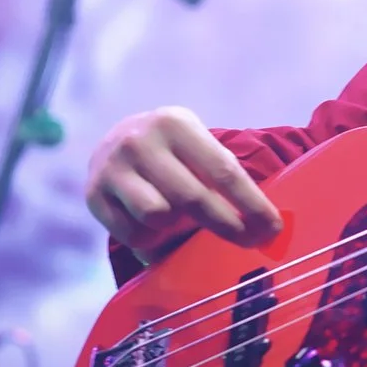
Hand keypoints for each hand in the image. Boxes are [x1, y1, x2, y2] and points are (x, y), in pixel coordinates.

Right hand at [84, 107, 282, 261]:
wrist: (114, 143)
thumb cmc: (173, 152)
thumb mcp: (197, 146)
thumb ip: (222, 175)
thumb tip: (264, 225)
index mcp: (176, 123)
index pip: (223, 171)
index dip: (251, 204)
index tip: (272, 228)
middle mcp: (140, 141)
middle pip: (193, 198)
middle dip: (228, 226)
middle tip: (251, 242)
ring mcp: (112, 167)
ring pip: (158, 215)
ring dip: (177, 227)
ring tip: (182, 220)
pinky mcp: (94, 195)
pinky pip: (133, 233)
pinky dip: (151, 239)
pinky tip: (155, 227)